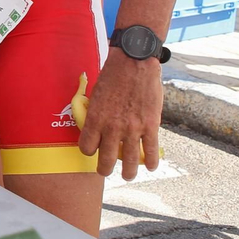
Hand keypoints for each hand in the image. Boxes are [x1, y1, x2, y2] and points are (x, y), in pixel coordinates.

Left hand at [76, 52, 162, 178]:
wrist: (134, 62)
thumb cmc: (113, 75)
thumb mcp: (96, 94)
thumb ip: (96, 112)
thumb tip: (96, 124)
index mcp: (95, 118)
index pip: (87, 147)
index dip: (89, 151)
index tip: (93, 151)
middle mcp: (112, 127)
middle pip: (106, 159)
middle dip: (105, 169)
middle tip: (106, 171)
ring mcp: (132, 128)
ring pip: (129, 160)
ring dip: (128, 172)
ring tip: (128, 176)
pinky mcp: (150, 125)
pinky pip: (150, 151)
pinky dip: (150, 162)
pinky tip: (150, 167)